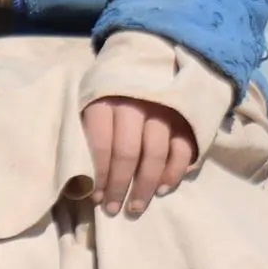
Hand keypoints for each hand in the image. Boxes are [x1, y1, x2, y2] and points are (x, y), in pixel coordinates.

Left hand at [81, 96, 196, 215]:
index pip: (101, 143)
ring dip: (146, 186)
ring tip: (135, 206)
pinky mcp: (185, 117)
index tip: (96, 196)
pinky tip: (163, 189)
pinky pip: (182, 150)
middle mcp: (135, 103)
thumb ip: (88, 131)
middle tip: (114, 209)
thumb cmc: (110, 89)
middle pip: (128, 152)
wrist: (146, 59)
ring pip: (156, 154)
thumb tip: (81, 178)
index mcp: (105, 98)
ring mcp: (163, 110)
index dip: (99, 174)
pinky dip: (174, 172)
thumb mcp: (91, 99)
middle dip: (120, 186)